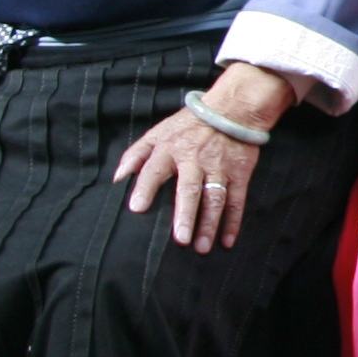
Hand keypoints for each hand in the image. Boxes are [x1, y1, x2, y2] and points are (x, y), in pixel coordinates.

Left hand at [112, 62, 296, 251]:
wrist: (232, 109)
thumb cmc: (190, 125)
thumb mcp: (159, 132)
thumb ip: (136, 154)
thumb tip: (118, 178)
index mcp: (171, 149)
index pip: (154, 170)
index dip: (145, 188)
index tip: (137, 208)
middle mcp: (195, 160)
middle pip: (190, 189)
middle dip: (186, 214)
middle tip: (181, 239)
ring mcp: (219, 167)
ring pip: (214, 198)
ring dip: (209, 224)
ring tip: (202, 247)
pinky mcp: (239, 173)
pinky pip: (236, 200)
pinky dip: (233, 221)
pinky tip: (227, 240)